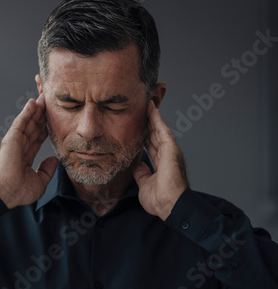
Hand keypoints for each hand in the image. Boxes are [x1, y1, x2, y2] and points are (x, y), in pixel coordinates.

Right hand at [0, 94, 58, 208]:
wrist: (6, 193)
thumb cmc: (18, 191)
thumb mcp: (39, 182)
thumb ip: (47, 170)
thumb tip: (54, 160)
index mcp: (26, 155)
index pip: (38, 137)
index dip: (46, 127)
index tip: (54, 118)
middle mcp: (21, 146)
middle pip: (34, 126)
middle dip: (42, 114)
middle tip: (51, 101)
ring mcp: (16, 141)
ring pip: (29, 121)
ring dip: (36, 109)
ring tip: (44, 97)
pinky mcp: (11, 138)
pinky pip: (21, 122)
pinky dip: (27, 112)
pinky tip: (33, 102)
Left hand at [133, 100, 188, 220]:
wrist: (171, 206)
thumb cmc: (161, 201)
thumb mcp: (145, 185)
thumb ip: (142, 174)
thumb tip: (138, 165)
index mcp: (162, 163)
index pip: (150, 145)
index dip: (144, 134)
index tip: (137, 126)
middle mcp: (167, 155)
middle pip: (155, 134)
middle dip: (148, 121)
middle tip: (140, 108)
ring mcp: (170, 151)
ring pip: (159, 129)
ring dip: (152, 116)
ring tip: (146, 103)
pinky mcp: (171, 149)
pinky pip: (162, 130)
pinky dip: (157, 119)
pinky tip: (151, 109)